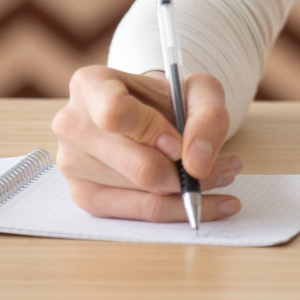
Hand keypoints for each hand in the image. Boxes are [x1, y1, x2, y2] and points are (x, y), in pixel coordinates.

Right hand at [52, 65, 243, 221]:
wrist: (149, 115)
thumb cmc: (169, 98)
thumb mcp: (199, 90)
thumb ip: (208, 116)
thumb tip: (197, 164)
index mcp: (90, 85)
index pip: (115, 114)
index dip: (153, 133)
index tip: (181, 144)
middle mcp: (72, 124)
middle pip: (133, 164)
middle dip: (186, 173)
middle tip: (226, 169)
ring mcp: (72, 165)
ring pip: (140, 193)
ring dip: (189, 191)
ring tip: (221, 176)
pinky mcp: (85, 197)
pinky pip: (136, 214)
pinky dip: (177, 211)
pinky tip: (208, 202)